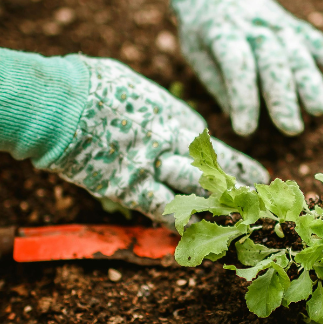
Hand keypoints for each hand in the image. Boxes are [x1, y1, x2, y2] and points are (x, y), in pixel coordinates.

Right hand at [0, 45, 267, 220]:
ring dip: (218, 211)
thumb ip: (148, 106)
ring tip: (241, 225)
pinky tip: (195, 239)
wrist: (62, 101)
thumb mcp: (131, 88)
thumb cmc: (90, 84)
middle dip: (238, 191)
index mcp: (173, 116)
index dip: (235, 164)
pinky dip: (178, 225)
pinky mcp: (130, 188)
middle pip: (213, 172)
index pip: (212, 148)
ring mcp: (153, 167)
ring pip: (197, 194)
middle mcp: (172, 143)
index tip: (256, 175)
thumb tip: (148, 108)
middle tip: (260, 206)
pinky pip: (162, 211)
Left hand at [172, 0, 322, 135]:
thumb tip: (239, 116)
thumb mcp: (194, 51)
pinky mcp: (292, 25)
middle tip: (290, 128)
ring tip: (320, 109)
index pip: (236, 64)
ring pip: (297, 52)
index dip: (242, 97)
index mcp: (221, 31)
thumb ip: (217, 81)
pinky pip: (315, 40)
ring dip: (311, 81)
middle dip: (283, 95)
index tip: (245, 129)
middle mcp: (253, 25)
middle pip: (272, 61)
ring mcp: (276, 23)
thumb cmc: (201, 27)